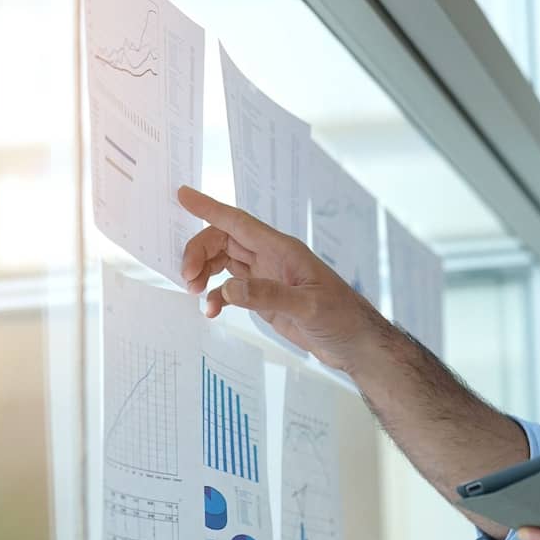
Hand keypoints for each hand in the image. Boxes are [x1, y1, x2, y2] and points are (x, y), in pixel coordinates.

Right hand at [177, 185, 385, 371]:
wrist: (356, 345)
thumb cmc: (342, 318)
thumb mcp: (307, 306)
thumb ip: (267, 296)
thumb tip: (229, 289)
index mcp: (282, 249)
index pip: (238, 222)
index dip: (209, 208)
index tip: (182, 195)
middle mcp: (271, 258)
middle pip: (223, 240)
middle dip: (199, 252)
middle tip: (187, 277)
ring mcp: (267, 277)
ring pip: (224, 262)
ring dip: (204, 273)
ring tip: (193, 292)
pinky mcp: (265, 298)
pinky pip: (231, 289)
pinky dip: (216, 297)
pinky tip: (211, 311)